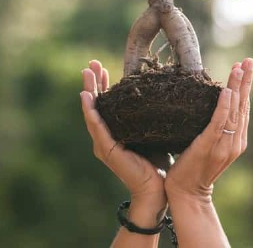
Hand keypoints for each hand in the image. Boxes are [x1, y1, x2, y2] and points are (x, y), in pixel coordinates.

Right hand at [80, 60, 167, 225]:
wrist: (157, 189)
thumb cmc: (159, 161)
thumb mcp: (155, 131)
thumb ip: (153, 116)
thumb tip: (165, 92)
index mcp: (116, 131)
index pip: (108, 103)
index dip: (104, 84)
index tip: (102, 66)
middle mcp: (106, 136)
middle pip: (96, 104)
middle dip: (93, 83)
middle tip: (91, 63)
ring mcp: (104, 143)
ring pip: (93, 112)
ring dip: (89, 92)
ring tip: (87, 74)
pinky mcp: (107, 150)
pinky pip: (97, 127)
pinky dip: (91, 112)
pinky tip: (86, 98)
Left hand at [165, 58, 252, 202]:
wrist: (188, 195)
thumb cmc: (194, 169)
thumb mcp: (210, 146)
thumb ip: (216, 129)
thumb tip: (214, 105)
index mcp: (238, 140)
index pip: (244, 108)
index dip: (245, 86)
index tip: (245, 66)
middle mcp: (236, 142)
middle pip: (243, 105)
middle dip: (246, 81)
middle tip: (249, 60)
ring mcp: (224, 145)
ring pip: (234, 111)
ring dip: (237, 87)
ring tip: (238, 67)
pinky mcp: (209, 147)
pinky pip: (218, 123)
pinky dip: (224, 107)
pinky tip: (227, 92)